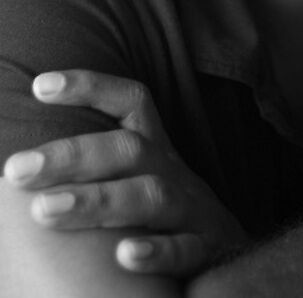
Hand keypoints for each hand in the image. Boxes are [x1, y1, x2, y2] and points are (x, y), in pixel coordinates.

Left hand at [3, 69, 246, 277]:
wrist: (238, 259)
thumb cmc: (169, 221)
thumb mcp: (140, 183)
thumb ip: (98, 171)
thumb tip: (21, 170)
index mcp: (155, 151)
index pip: (131, 103)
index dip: (91, 86)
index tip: (40, 85)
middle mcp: (173, 172)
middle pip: (129, 149)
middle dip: (72, 155)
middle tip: (15, 169)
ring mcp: (192, 212)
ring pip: (151, 195)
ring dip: (98, 200)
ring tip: (45, 211)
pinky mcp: (208, 251)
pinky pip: (187, 249)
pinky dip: (158, 251)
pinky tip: (124, 257)